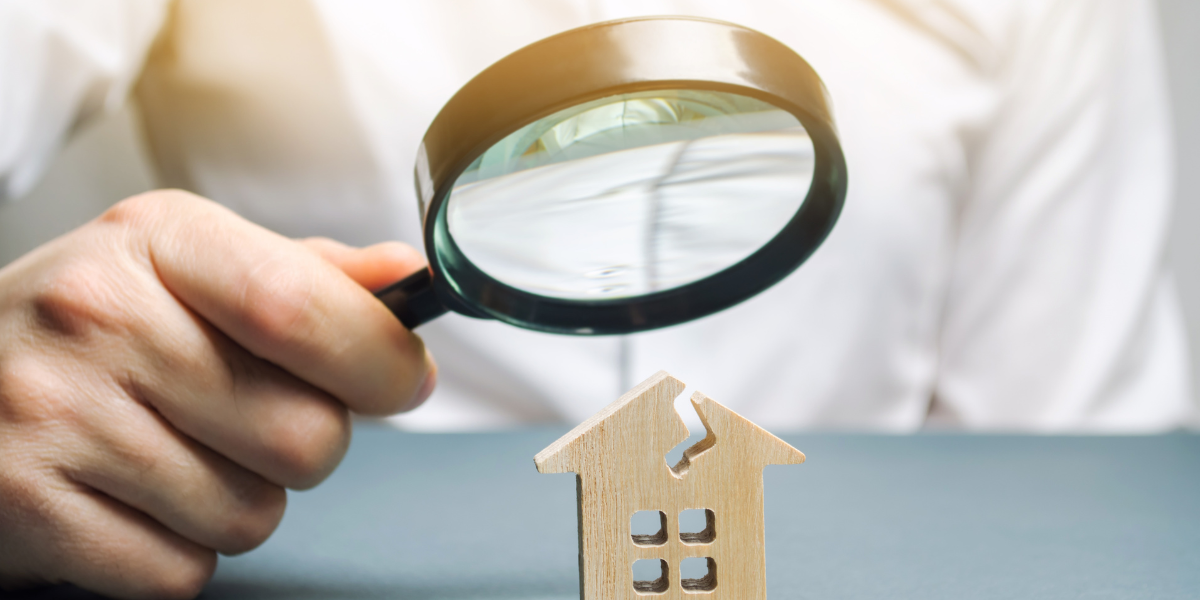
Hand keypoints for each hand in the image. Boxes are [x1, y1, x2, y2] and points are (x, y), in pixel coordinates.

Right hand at [0, 190, 435, 598]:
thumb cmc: (92, 326)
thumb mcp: (185, 267)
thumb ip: (302, 274)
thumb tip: (402, 277)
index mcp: (158, 241)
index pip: (301, 307)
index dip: (381, 360)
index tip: (403, 381)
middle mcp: (99, 318)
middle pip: (304, 434)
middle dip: (309, 444)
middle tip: (255, 423)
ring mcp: (55, 416)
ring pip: (253, 514)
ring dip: (244, 501)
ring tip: (182, 456)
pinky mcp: (29, 509)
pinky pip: (182, 571)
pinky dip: (179, 551)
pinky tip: (136, 501)